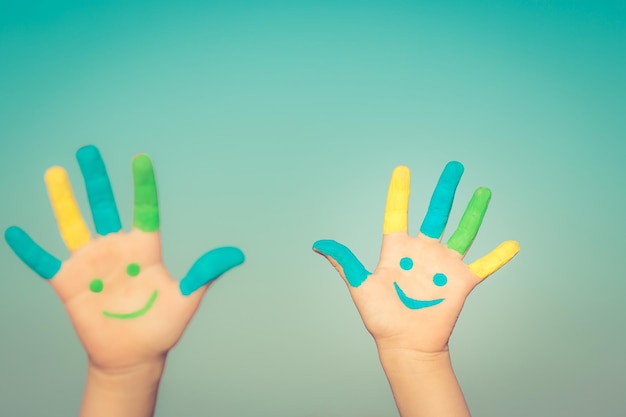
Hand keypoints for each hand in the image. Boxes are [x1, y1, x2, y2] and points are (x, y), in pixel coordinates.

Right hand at [5, 145, 243, 370]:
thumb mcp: (186, 299)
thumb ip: (205, 273)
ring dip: (62, 200)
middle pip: (104, 207)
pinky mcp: (69, 284)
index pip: (143, 209)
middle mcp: (116, 250)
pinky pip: (44, 262)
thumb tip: (237, 253)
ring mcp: (91, 265)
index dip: (142, 185)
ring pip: (73, 225)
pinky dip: (29, 249)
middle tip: (87, 150)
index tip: (141, 158)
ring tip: (54, 171)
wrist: (134, 356)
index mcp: (145, 250)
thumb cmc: (162, 327)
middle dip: (96, 179)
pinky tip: (14, 232)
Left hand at [313, 161, 518, 354]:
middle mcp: (423, 252)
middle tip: (455, 165)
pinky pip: (484, 266)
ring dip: (474, 212)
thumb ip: (345, 261)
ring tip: (484, 190)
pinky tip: (513, 243)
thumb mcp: (360, 286)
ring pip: (464, 231)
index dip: (400, 191)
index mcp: (397, 249)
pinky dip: (498, 256)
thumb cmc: (380, 318)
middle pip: (436, 213)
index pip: (398, 213)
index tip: (402, 169)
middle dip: (446, 189)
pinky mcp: (461, 283)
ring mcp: (444, 266)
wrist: (405, 345)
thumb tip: (319, 243)